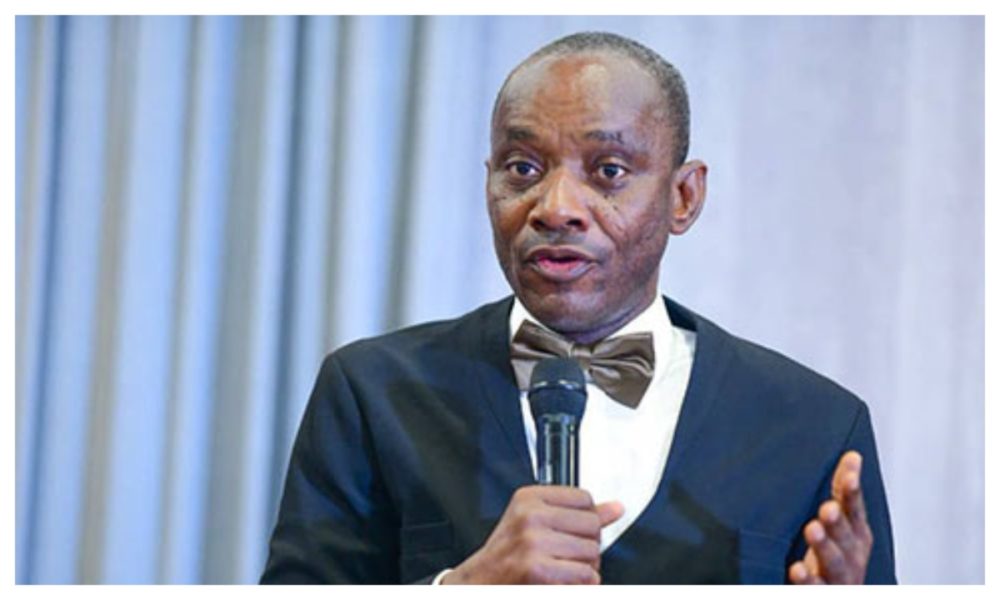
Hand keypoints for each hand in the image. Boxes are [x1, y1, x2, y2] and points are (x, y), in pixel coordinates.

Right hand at [441, 485, 623, 583]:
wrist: (481, 582)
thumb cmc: (509, 555)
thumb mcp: (536, 523)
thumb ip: (577, 514)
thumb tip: (616, 508)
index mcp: (528, 498)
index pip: (584, 499)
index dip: (583, 519)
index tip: (568, 530)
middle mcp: (530, 517)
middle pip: (592, 526)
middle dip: (586, 545)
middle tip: (564, 554)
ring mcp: (533, 543)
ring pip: (592, 553)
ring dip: (585, 567)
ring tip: (561, 569)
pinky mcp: (539, 570)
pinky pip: (586, 576)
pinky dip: (581, 584)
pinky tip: (561, 581)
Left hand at [789, 450, 872, 584]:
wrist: (833, 593)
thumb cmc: (836, 555)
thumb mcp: (843, 522)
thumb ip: (844, 491)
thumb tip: (853, 456)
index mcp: (856, 534)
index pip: (855, 509)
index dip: (852, 494)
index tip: (849, 477)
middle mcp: (851, 556)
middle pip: (845, 537)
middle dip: (838, 523)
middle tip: (827, 508)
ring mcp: (838, 578)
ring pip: (833, 563)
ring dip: (824, 546)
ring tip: (813, 529)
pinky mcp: (822, 593)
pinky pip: (816, 589)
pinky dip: (808, 581)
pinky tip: (796, 570)